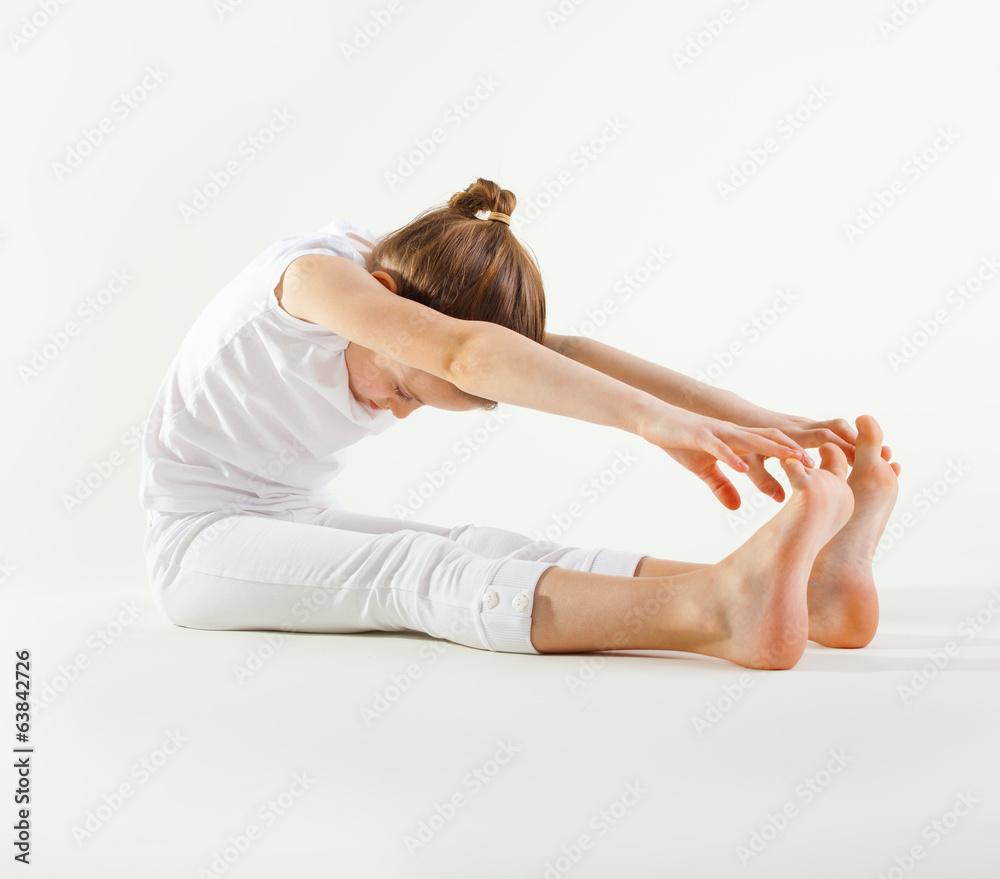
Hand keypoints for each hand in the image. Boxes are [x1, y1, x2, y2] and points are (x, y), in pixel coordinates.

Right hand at [638, 405, 812, 509]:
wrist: (654, 419)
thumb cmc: (680, 441)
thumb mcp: (702, 470)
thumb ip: (721, 486)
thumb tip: (736, 507)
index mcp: (738, 440)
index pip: (774, 445)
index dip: (797, 455)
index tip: (821, 469)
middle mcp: (733, 433)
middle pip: (772, 439)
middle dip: (798, 451)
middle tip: (822, 465)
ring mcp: (717, 433)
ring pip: (752, 439)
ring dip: (775, 450)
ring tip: (796, 460)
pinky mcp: (698, 435)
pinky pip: (718, 446)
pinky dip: (731, 456)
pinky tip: (743, 467)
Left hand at [736, 415, 893, 501]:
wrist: (733, 416)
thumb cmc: (739, 443)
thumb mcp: (749, 463)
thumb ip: (763, 481)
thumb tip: (781, 499)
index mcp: (787, 435)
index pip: (820, 437)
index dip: (840, 448)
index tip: (860, 462)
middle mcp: (798, 426)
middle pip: (835, 427)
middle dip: (857, 442)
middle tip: (880, 458)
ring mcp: (803, 424)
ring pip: (836, 426)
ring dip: (856, 439)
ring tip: (877, 457)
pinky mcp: (805, 426)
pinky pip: (831, 429)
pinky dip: (846, 439)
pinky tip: (859, 456)